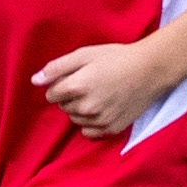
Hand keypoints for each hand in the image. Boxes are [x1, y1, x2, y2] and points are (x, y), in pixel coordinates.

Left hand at [31, 38, 175, 139]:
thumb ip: (56, 68)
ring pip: (75, 119)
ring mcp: (100, 120)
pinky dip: (91, 123)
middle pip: (63, 107)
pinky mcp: (112, 129)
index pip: (51, 95)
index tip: (73, 78)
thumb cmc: (117, 58)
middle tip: (90, 84)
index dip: (59, 85)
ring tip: (98, 94)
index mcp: (77, 87)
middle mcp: (87, 107)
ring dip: (80, 110)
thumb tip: (35, 80)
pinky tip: (102, 109)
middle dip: (70, 97)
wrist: (151, 69)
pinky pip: (89, 132)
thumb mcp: (84, 54)